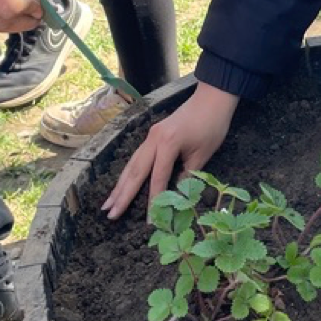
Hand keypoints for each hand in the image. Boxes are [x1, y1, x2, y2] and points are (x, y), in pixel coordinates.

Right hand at [0, 0, 44, 32]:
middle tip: (37, 17)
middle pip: (2, 19)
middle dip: (24, 22)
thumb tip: (48, 6)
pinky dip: (0, 21)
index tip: (40, 7)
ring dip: (13, 26)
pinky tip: (10, 14)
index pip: (12, 5)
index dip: (30, 10)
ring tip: (26, 18)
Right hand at [102, 81, 239, 218]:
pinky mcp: (153, 135)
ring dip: (119, 185)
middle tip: (110, 214)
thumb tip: (176, 196)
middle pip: (135, 172)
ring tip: (107, 204)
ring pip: (131, 164)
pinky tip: (121, 184)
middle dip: (122, 195)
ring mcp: (151, 136)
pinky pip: (137, 157)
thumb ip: (187, 176)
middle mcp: (153, 139)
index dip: (153, 202)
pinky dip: (128, 173)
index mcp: (167, 144)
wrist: (212, 98)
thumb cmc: (212, 125)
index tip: (149, 222)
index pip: (157, 179)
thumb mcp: (203, 154)